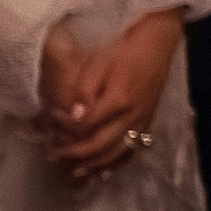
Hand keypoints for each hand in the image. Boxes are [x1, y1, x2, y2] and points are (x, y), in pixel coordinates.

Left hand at [44, 9, 184, 176]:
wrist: (159, 40)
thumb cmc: (125, 47)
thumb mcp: (99, 62)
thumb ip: (84, 91)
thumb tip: (73, 117)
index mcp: (118, 101)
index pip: (84, 125)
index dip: (63, 127)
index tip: (51, 119)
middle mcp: (132, 116)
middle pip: (100, 146)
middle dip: (74, 154)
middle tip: (54, 155)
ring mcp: (142, 121)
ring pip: (117, 153)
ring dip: (94, 165)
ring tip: (74, 171)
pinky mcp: (148, 121)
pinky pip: (132, 149)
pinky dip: (116, 163)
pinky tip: (104, 170)